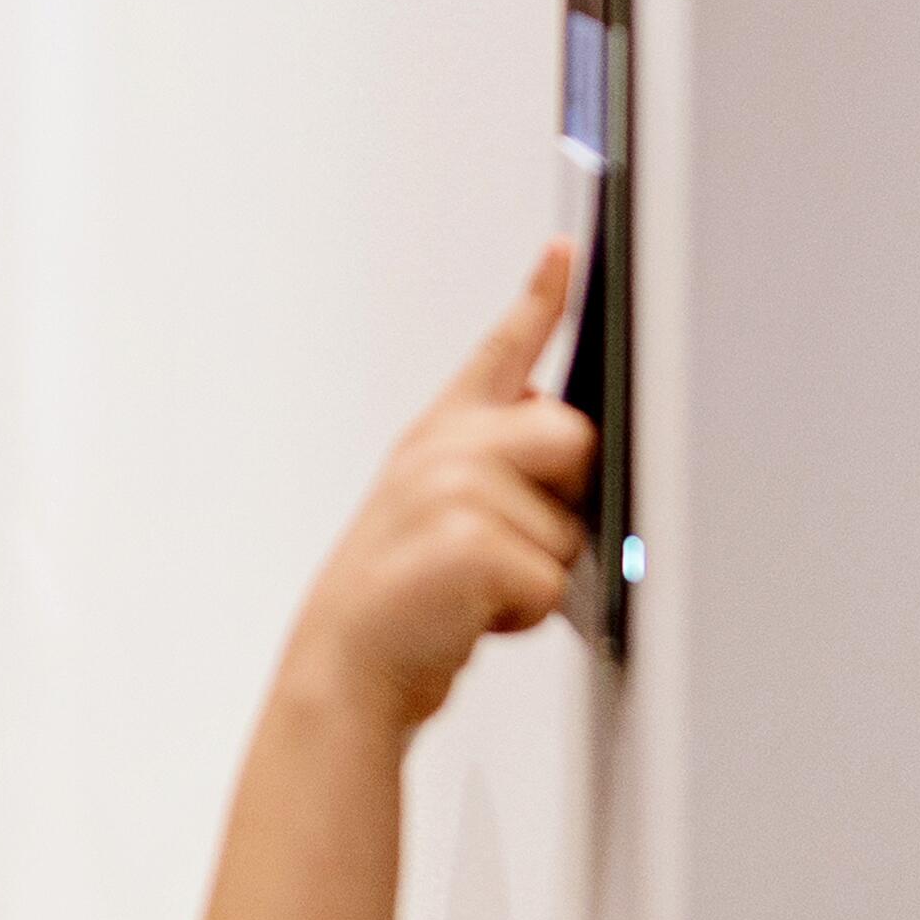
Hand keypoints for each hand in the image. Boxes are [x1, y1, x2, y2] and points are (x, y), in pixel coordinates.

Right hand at [272, 249, 599, 747]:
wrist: (344, 668)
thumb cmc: (401, 598)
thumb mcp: (431, 508)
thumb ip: (496, 463)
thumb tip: (575, 452)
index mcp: (440, 433)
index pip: (502, 349)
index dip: (540, 296)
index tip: (566, 252)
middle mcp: (445, 449)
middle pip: (574, 437)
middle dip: (565, 497)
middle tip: (508, 542)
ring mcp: (454, 491)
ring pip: (570, 524)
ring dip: (541, 571)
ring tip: (476, 589)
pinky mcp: (472, 543)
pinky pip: (551, 576)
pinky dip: (525, 612)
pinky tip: (474, 614)